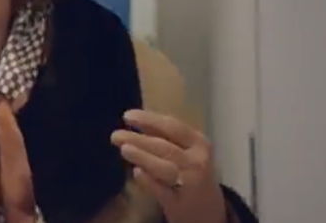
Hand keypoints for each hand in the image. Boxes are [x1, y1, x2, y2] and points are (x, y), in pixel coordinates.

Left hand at [111, 109, 227, 222]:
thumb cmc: (191, 172)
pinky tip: (137, 172)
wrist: (209, 210)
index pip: (172, 127)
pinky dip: (148, 181)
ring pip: (164, 168)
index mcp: (199, 143)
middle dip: (139, 140)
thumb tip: (135, 120)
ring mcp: (190, 184)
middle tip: (116, 136)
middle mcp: (197, 162)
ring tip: (124, 149)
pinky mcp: (179, 204)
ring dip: (143, 157)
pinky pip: (161, 190)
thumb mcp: (187, 150)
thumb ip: (164, 136)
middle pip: (166, 148)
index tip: (127, 116)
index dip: (149, 120)